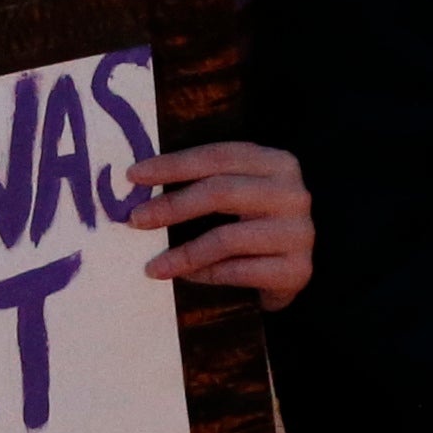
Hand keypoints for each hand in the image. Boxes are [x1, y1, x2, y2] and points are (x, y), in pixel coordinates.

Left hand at [131, 140, 315, 310]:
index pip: (218, 156)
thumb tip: (141, 185)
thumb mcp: (240, 192)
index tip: (133, 176)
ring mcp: (299, 233)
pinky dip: (206, 275)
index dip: (173, 164)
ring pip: (227, 238)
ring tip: (154, 266)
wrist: (292, 268)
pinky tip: (187, 276)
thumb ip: (205, 182)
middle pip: (221, 192)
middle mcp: (293, 193)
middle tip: (136, 220)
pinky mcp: (296, 269)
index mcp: (277, 162)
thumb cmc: (256, 223)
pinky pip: (238, 271)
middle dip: (172, 206)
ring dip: (183, 254)